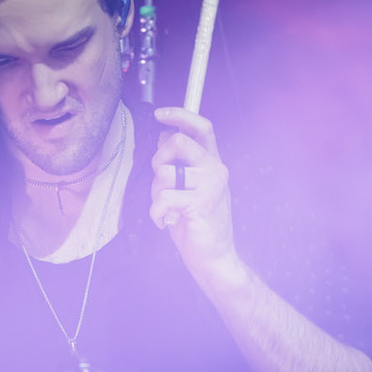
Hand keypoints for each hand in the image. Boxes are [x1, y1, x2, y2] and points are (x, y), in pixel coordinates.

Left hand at [150, 106, 238, 278]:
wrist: (214, 257)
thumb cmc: (197, 223)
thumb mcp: (188, 188)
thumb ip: (180, 163)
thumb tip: (164, 136)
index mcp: (213, 163)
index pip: (202, 127)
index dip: (180, 115)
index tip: (159, 114)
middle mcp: (216, 169)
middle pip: (178, 141)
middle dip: (158, 159)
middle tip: (161, 182)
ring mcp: (211, 186)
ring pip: (164, 173)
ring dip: (155, 193)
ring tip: (166, 208)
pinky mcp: (202, 204)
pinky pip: (163, 198)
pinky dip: (156, 213)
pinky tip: (165, 222)